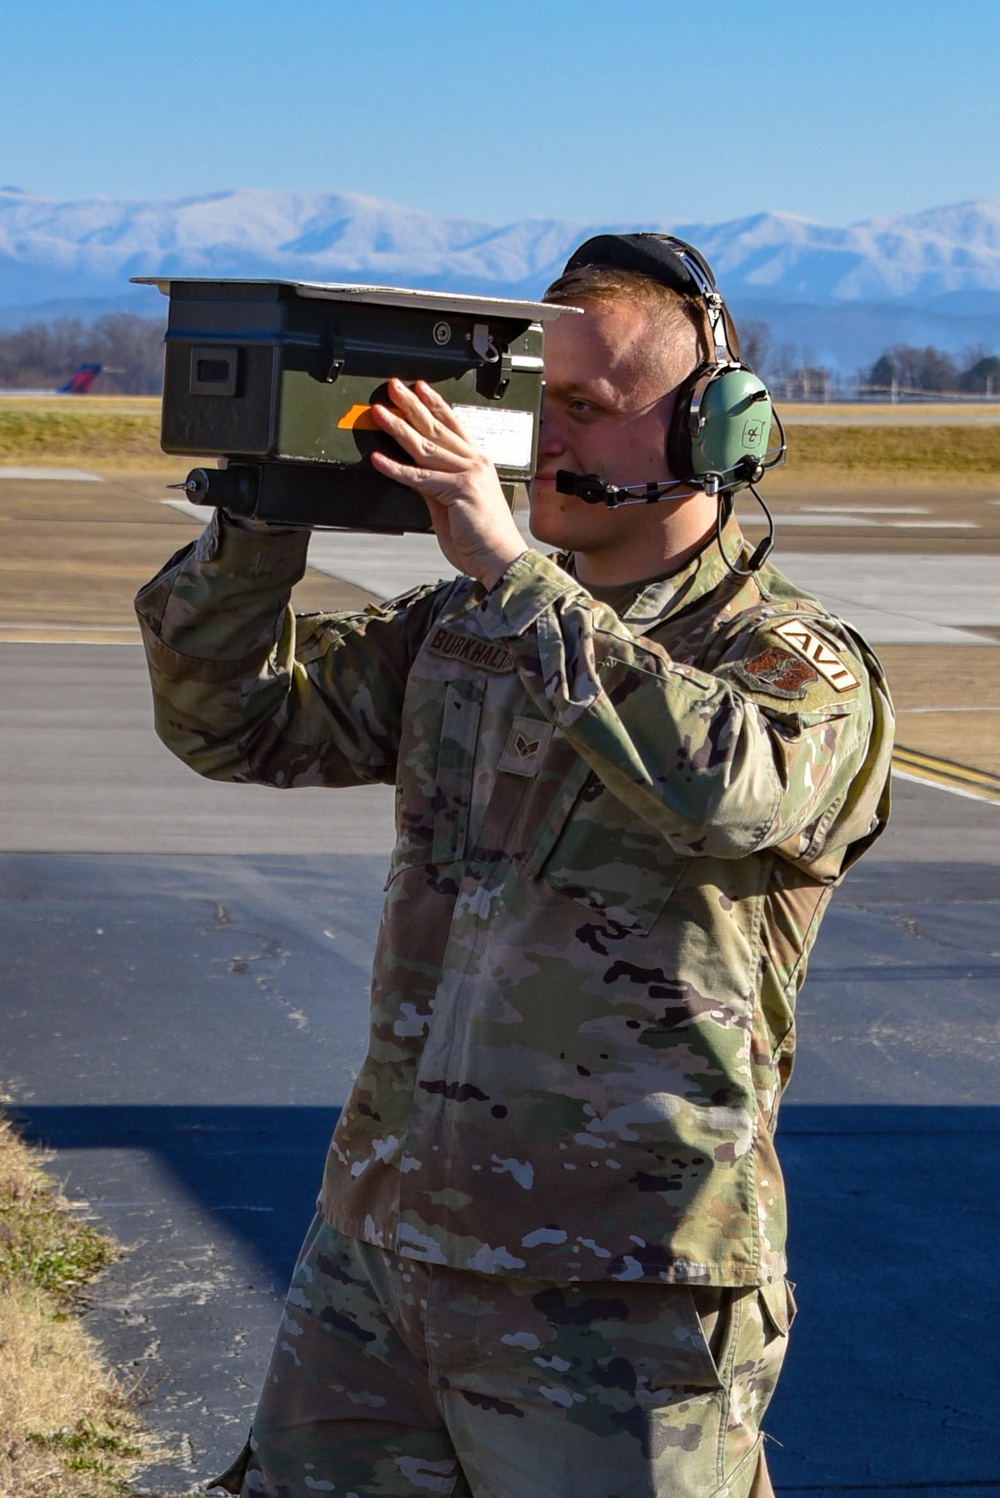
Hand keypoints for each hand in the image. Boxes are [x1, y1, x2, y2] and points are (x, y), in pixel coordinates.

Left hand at [370, 379, 526, 587]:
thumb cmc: (483, 539)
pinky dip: (396, 468)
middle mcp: (475, 464)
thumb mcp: (457, 506)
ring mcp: (468, 475)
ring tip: (380, 414)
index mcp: (478, 464)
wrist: (501, 559)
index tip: (421, 389)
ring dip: (399, 428)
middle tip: (394, 387)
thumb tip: (416, 474)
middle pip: (438, 428)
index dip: (436, 405)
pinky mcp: (458, 491)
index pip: (454, 426)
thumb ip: (438, 487)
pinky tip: (378, 459)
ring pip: (426, 447)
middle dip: (413, 405)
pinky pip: (419, 477)